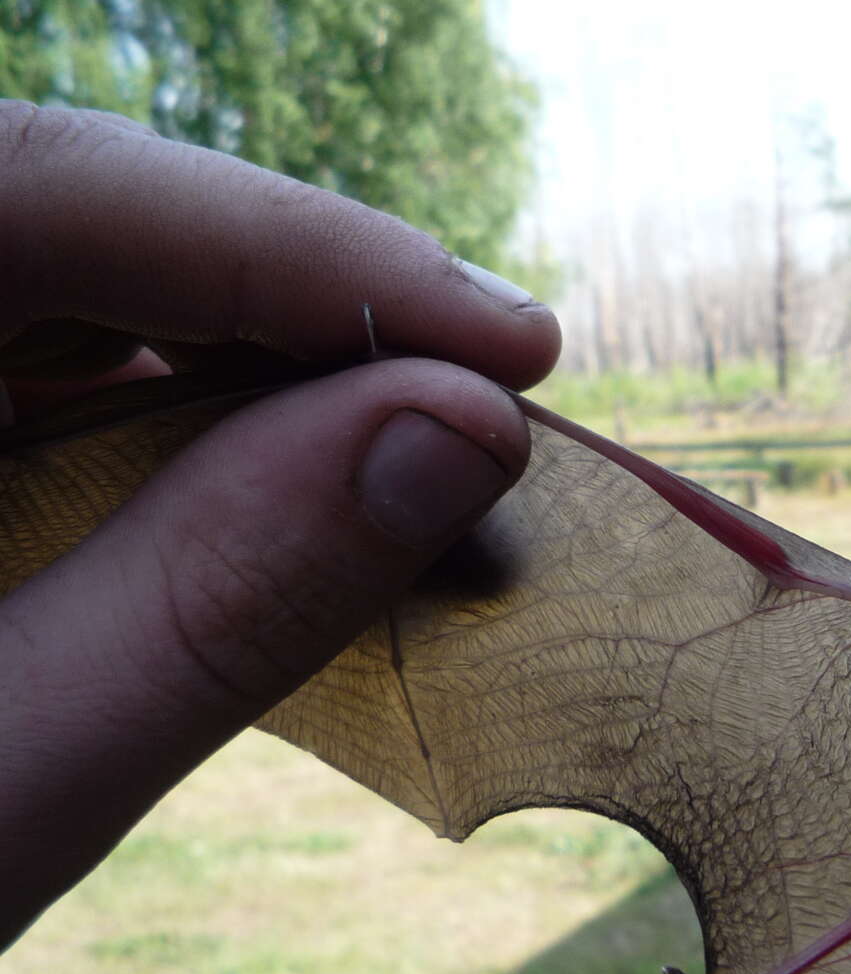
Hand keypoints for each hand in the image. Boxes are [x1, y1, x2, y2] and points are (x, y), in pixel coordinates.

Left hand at [0, 102, 560, 946]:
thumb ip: (206, 605)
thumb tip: (454, 435)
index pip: (22, 192)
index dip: (286, 248)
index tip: (503, 346)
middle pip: (47, 221)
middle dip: (288, 305)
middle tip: (490, 404)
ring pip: (50, 297)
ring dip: (251, 372)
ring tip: (421, 466)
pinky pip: (28, 390)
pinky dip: (177, 442)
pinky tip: (294, 503)